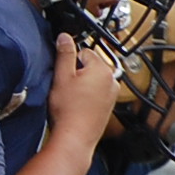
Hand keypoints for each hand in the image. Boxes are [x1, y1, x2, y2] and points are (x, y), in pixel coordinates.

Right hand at [46, 33, 117, 150]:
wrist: (75, 137)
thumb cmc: (68, 111)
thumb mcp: (62, 77)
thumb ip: (65, 54)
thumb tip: (65, 37)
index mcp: (102, 69)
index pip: (84, 51)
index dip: (70, 61)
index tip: (63, 72)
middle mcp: (111, 80)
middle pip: (91, 65)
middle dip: (78, 72)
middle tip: (66, 86)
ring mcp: (112, 94)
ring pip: (94, 80)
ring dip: (83, 85)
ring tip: (72, 98)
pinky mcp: (108, 106)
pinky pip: (97, 93)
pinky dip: (88, 96)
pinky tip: (78, 105)